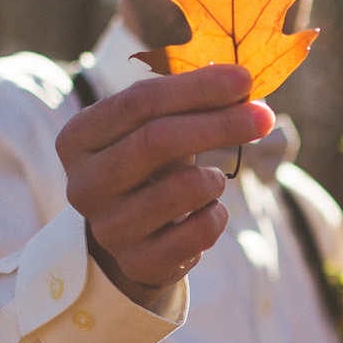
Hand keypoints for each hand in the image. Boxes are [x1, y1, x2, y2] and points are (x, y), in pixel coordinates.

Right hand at [57, 65, 272, 305]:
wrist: (134, 236)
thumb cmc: (149, 166)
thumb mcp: (154, 127)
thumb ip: (188, 100)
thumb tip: (242, 81)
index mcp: (79, 138)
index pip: (139, 101)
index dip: (195, 88)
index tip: (243, 79)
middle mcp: (83, 184)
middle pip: (157, 140)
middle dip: (219, 124)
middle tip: (263, 116)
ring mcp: (108, 228)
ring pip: (183, 188)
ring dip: (215, 178)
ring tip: (213, 181)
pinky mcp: (138, 263)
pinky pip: (200, 232)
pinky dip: (217, 215)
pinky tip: (206, 212)